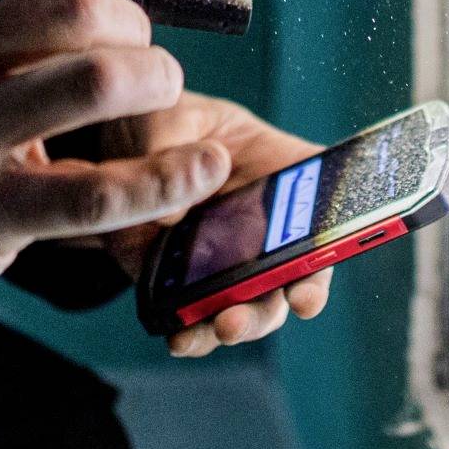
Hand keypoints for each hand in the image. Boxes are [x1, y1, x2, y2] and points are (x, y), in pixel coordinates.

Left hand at [101, 94, 335, 358]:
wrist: (111, 152)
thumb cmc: (159, 121)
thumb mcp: (165, 113)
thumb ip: (172, 139)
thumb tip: (187, 184)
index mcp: (281, 172)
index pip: (328, 206)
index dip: (338, 240)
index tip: (326, 261)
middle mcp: (265, 225)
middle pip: (298, 270)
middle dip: (292, 295)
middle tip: (288, 301)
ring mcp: (228, 261)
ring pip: (253, 304)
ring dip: (245, 321)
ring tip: (224, 326)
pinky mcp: (185, 285)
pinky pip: (198, 317)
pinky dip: (192, 332)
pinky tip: (180, 335)